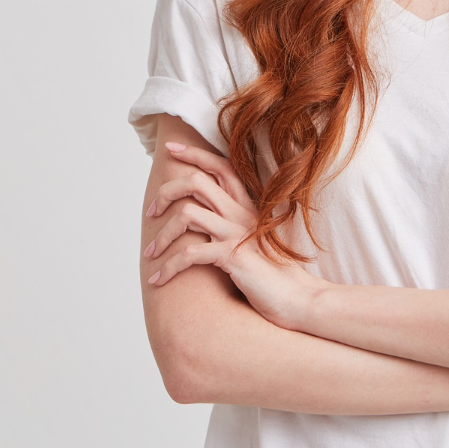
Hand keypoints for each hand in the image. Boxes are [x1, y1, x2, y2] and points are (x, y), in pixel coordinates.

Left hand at [144, 141, 325, 330]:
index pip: (221, 166)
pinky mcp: (233, 257)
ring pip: (187, 214)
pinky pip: (190, 253)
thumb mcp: (254, 240)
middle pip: (196, 181)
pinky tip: (158, 280)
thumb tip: (205, 220)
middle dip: (166, 192)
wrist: (297, 298)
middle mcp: (241, 213)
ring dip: (162, 234)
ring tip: (151, 252)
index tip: (170, 149)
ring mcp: (237, 233)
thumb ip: (234, 225)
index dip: (194, 153)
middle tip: (151, 212)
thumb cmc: (274, 274)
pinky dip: (168, 267)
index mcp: (248, 206)